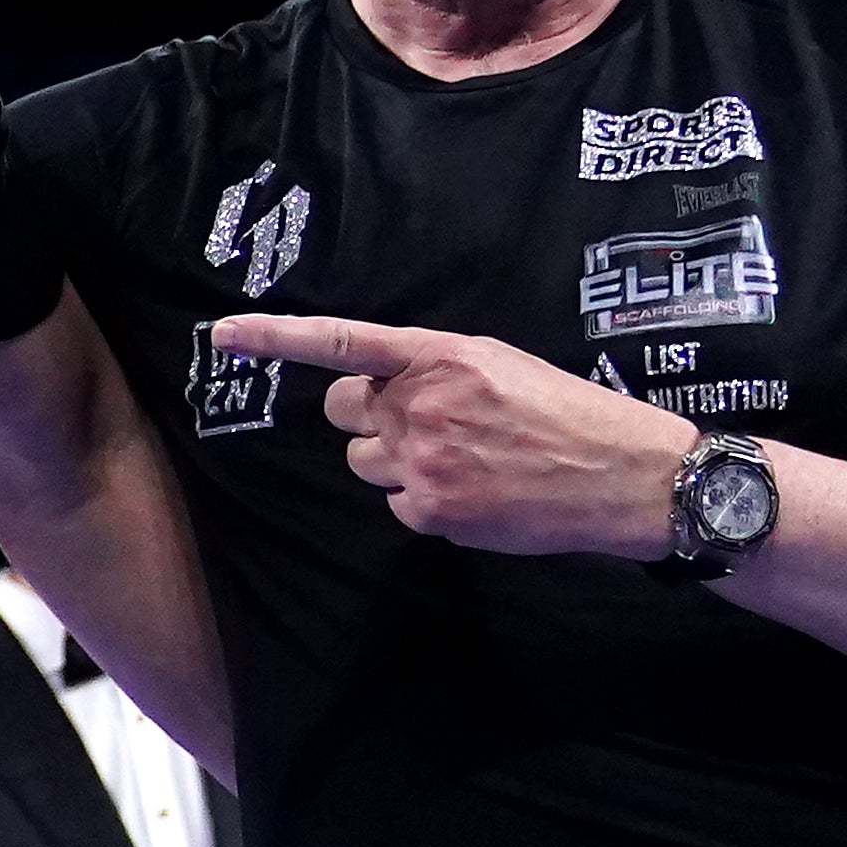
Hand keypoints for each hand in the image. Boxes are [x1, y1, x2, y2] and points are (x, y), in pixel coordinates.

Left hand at [211, 312, 697, 556]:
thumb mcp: (499, 364)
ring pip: (365, 461)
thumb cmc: (566, 412)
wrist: (623, 474)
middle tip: (427, 422)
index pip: (340, 341)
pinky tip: (474, 493)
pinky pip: (397, 504)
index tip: (223, 336)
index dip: (276, 338)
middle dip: (371, 416)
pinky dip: (426, 501)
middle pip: (344, 412)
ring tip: (461, 459)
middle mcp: (420, 404)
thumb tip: (382, 384)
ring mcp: (422, 460)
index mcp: (439, 356)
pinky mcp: (432, 510)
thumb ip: (433, 368)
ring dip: (396, 460)